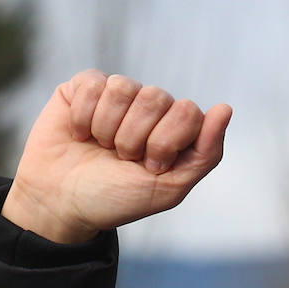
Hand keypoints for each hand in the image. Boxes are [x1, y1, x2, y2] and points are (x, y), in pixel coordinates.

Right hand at [2, 70, 231, 243]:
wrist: (63, 203)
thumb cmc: (118, 199)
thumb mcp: (169, 188)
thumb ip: (205, 153)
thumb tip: (225, 108)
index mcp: (175, 131)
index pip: (188, 112)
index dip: (167, 141)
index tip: (151, 167)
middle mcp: (150, 109)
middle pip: (157, 97)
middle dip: (136, 138)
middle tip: (123, 160)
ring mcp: (118, 95)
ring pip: (124, 88)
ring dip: (109, 129)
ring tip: (101, 148)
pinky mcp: (83, 87)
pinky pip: (93, 83)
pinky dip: (84, 116)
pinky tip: (79, 135)